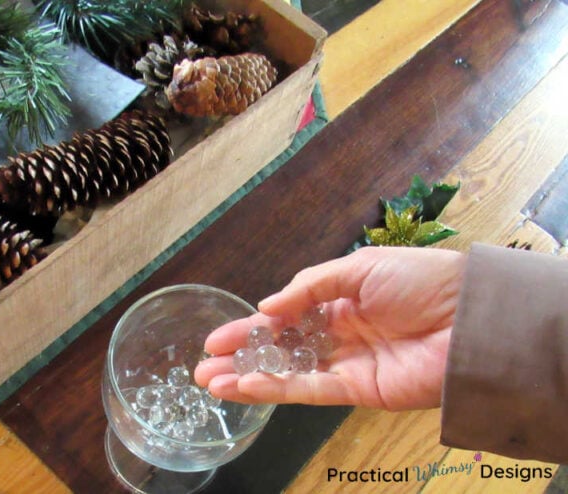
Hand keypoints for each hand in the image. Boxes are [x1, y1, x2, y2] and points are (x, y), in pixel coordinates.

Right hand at [194, 246, 466, 410]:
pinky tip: (243, 388)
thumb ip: (309, 288)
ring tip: (210, 381)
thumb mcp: (360, 267)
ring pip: (288, 373)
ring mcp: (348, 364)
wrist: (471, 319)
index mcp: (342, 300)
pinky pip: (309, 391)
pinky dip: (275, 390)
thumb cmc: (423, 280)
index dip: (252, 325)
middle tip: (204, 364)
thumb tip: (267, 306)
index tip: (218, 335)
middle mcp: (341, 333)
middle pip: (281, 348)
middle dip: (242, 356)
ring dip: (249, 378)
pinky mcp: (359, 391)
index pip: (287, 316)